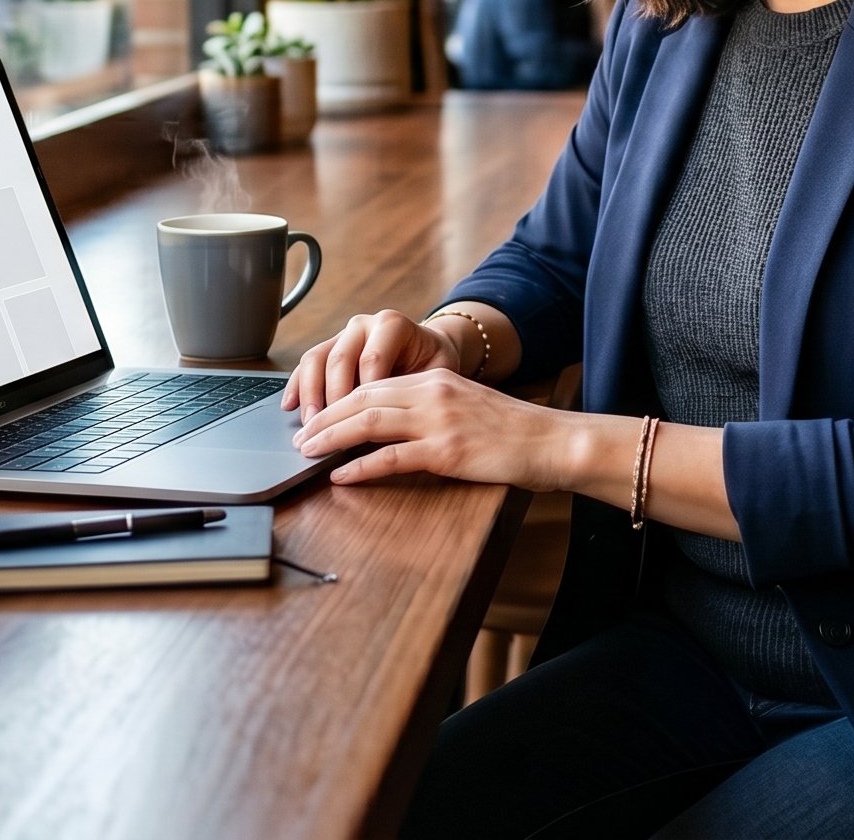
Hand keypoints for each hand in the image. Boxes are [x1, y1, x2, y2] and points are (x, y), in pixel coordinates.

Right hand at [285, 308, 465, 419]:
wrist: (430, 350)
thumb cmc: (434, 366)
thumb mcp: (436, 374)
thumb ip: (415, 390)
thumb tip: (392, 424)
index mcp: (392, 325)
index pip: (371, 359)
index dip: (363, 393)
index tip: (360, 424)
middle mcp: (364, 325)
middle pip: (339, 359)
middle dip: (332, 398)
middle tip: (329, 431)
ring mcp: (343, 335)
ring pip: (316, 359)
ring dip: (310, 394)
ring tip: (310, 426)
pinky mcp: (329, 348)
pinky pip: (306, 364)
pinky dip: (297, 386)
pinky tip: (290, 408)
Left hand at [296, 367, 610, 490]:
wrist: (552, 441)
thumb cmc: (513, 431)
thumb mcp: (467, 405)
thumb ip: (431, 408)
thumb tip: (390, 426)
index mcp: (437, 379)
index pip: (374, 384)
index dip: (339, 400)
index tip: (317, 417)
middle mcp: (433, 393)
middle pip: (363, 399)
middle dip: (326, 418)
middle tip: (301, 436)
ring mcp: (440, 421)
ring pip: (369, 422)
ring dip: (332, 437)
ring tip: (308, 452)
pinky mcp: (447, 451)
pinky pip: (392, 458)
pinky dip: (361, 467)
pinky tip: (341, 475)